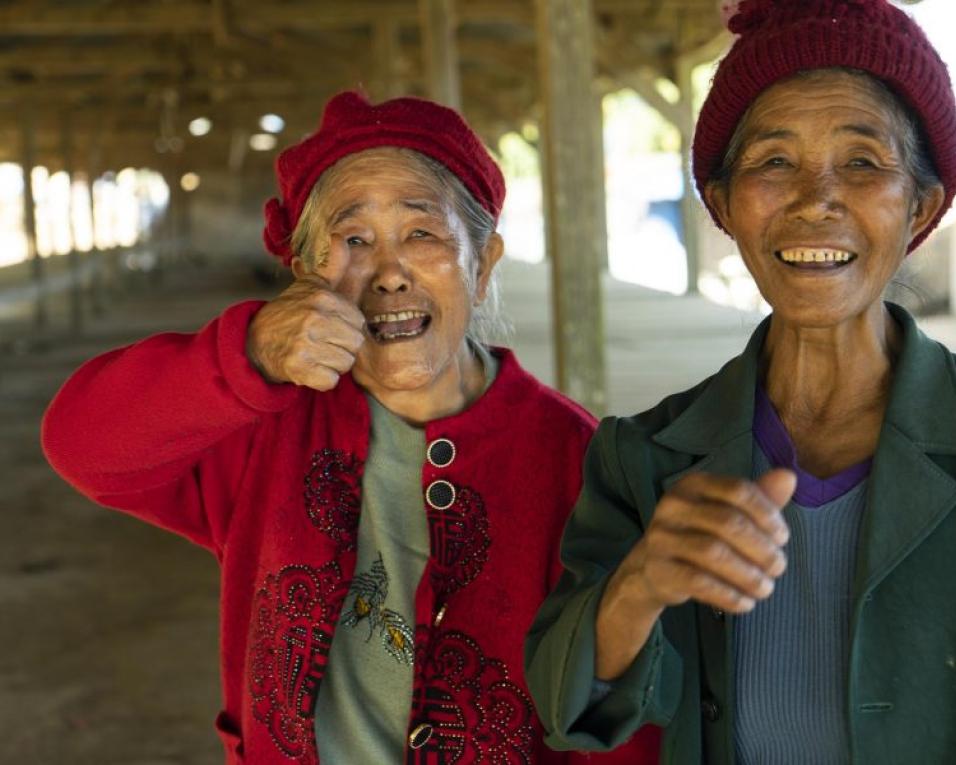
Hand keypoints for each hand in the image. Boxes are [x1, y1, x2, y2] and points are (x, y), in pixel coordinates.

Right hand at [247, 236, 364, 389]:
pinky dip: (321, 379)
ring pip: (345, 363)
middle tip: (322, 342)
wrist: (255, 341)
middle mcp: (313, 319)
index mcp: (322, 298)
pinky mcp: (298, 368)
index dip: (347, 327)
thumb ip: (332, 266)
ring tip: (315, 353)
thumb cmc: (291, 312)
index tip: (329, 326)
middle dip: (342, 347)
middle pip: (355, 344)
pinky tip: (309, 368)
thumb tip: (341, 236)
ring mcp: (305, 343)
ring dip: (332, 364)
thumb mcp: (311, 286)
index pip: (358, 322)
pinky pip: (330, 381)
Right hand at [596, 469, 794, 678]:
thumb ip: (760, 498)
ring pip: (714, 553)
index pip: (738, 490)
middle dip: (762, 549)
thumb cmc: (700, 535)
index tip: (782, 539)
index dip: (768, 515)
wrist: (652, 568)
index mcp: (693, 484)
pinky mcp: (657, 567)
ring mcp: (661, 536)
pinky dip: (728, 595)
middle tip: (778, 568)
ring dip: (748, 575)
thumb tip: (789, 477)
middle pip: (728, 522)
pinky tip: (745, 603)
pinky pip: (698, 582)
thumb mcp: (729, 513)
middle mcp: (672, 504)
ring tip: (765, 588)